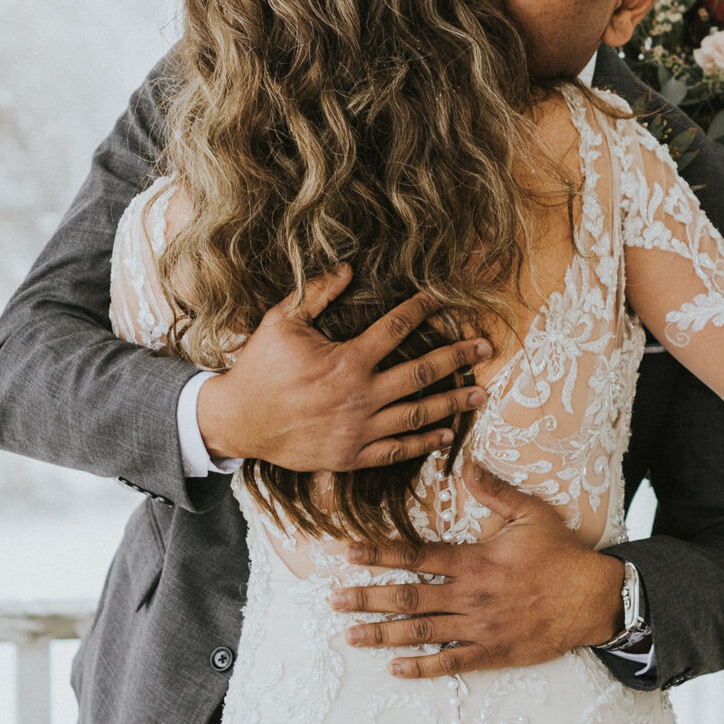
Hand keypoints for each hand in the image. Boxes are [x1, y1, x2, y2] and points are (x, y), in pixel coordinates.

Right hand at [194, 266, 492, 472]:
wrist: (238, 421)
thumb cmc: (259, 367)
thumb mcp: (281, 321)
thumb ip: (317, 293)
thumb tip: (350, 268)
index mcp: (347, 360)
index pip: (396, 329)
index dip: (423, 310)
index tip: (443, 299)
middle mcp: (360, 395)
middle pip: (422, 373)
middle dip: (458, 358)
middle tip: (485, 348)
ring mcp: (358, 429)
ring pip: (418, 415)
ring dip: (453, 403)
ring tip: (481, 394)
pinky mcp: (352, 455)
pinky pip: (397, 450)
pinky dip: (424, 443)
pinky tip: (446, 434)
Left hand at [327, 468, 626, 678]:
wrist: (592, 598)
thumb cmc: (560, 553)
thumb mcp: (531, 513)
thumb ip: (495, 491)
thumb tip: (467, 464)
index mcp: (474, 559)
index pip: (416, 556)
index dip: (379, 554)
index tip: (348, 554)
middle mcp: (470, 595)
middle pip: (408, 597)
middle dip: (367, 597)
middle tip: (333, 600)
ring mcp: (479, 626)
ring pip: (422, 632)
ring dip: (383, 634)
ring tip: (350, 635)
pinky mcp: (493, 652)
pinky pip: (451, 662)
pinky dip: (422, 667)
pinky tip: (395, 668)